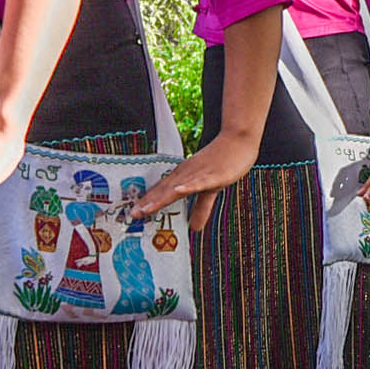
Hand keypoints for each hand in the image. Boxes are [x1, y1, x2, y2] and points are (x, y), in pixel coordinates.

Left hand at [125, 126, 263, 237]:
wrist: (238, 140)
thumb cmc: (223, 162)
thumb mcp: (211, 189)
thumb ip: (201, 208)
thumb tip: (195, 229)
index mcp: (184, 178)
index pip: (162, 192)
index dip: (148, 203)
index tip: (133, 214)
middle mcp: (186, 175)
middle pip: (164, 192)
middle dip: (147, 203)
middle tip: (132, 215)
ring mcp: (198, 174)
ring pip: (176, 189)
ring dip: (160, 198)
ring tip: (145, 209)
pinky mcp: (213, 174)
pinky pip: (199, 182)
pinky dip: (189, 186)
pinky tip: (179, 191)